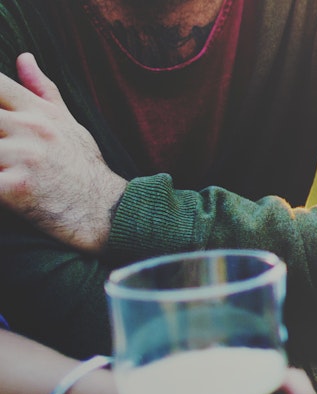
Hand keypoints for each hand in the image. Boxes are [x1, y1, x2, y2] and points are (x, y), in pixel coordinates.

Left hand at [0, 53, 125, 253]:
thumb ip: (41, 90)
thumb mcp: (68, 123)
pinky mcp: (16, 188)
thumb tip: (24, 56)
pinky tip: (1, 186)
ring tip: (2, 165)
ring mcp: (23, 157)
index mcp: (38, 112)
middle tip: (1, 145)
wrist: (106, 212)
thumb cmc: (84, 168)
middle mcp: (31, 129)